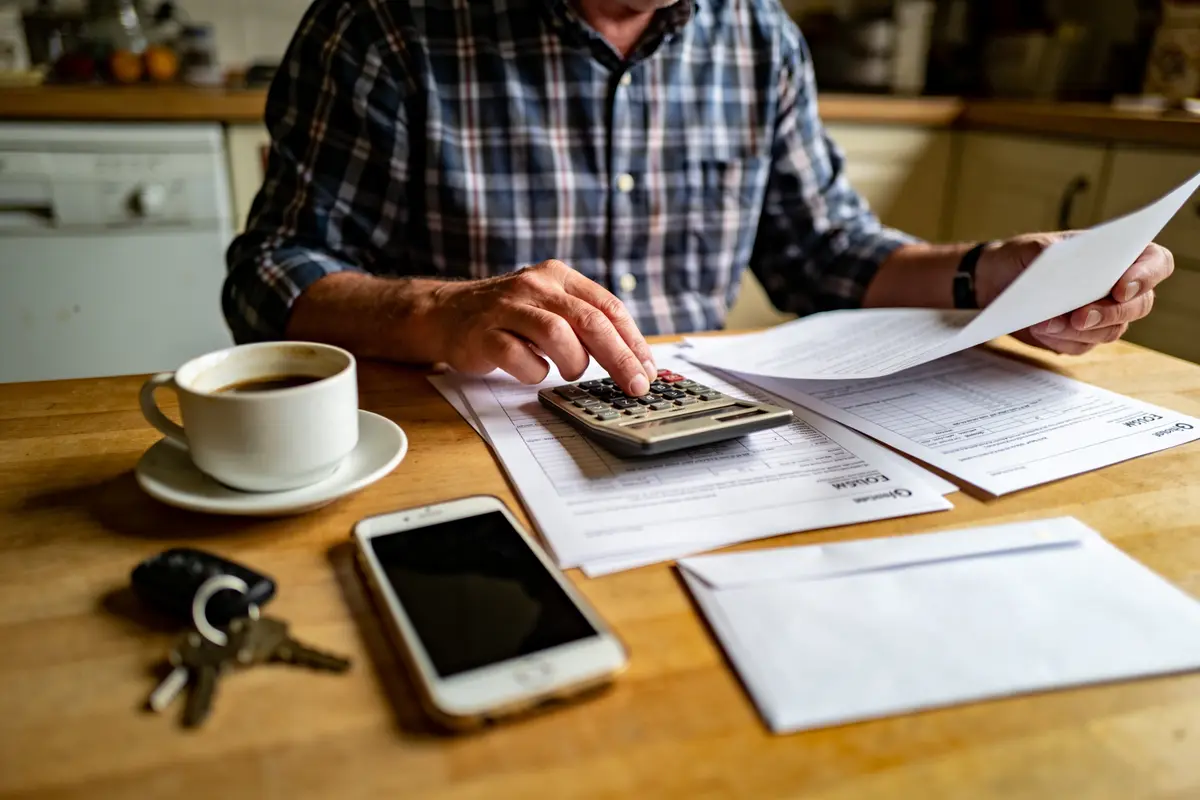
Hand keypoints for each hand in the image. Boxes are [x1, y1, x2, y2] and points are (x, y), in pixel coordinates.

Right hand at [430, 260, 656, 393]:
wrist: (445, 313)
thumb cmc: (508, 316)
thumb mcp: (549, 305)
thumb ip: (585, 322)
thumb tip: (632, 359)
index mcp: (558, 276)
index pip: (608, 307)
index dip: (633, 341)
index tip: (648, 369)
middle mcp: (535, 286)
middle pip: (590, 321)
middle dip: (619, 358)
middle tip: (635, 386)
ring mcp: (507, 308)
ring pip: (558, 335)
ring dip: (573, 363)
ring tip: (570, 372)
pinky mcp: (484, 333)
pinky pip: (520, 358)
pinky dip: (534, 372)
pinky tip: (534, 370)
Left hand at [975, 234, 1174, 355]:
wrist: (996, 281)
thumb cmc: (1024, 257)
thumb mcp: (1036, 247)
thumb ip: (1058, 254)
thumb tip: (1071, 272)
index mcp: (1120, 255)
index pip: (1156, 263)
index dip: (1146, 276)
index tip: (1120, 288)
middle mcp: (1119, 287)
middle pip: (1139, 305)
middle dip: (1110, 313)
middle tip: (1079, 317)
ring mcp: (1103, 315)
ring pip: (1109, 331)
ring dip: (1077, 330)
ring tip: (1044, 323)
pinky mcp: (1081, 337)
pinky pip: (1081, 346)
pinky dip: (1061, 340)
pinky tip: (1040, 330)